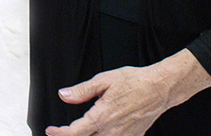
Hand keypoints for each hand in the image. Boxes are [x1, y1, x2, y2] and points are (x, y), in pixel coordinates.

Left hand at [45, 50, 210, 135]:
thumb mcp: (103, 80)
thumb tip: (63, 95)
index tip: (51, 130)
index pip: (75, 132)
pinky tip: (101, 131)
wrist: (160, 88)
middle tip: (61, 131)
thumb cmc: (134, 81)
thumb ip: (81, 91)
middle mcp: (113, 131)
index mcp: (102, 117)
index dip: (60, 133)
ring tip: (79, 131)